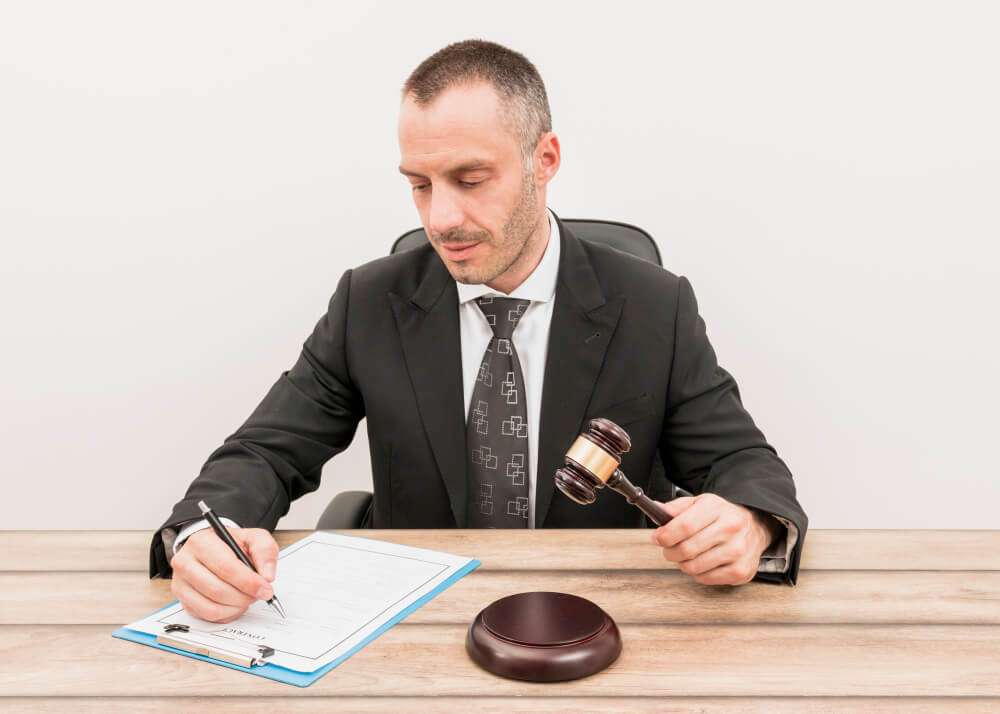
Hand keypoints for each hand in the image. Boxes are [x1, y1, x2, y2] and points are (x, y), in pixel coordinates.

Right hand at [168, 526, 278, 622]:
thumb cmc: (231, 544)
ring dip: (236, 607)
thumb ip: (265, 552)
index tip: (265, 588)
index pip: (226, 567)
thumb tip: (267, 576)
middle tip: (258, 594)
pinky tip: (235, 604)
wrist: (212, 547)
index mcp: (201, 542)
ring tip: (247, 598)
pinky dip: (227, 614)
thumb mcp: (253, 538)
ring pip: (211, 607)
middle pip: (217, 590)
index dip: (249, 582)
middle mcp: (185, 563)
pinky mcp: (183, 600)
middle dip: (244, 597)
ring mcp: (181, 583)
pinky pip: (207, 616)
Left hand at [649, 493, 776, 585]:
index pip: (684, 526)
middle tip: (669, 549)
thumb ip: (676, 507)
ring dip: (683, 564)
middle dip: (670, 552)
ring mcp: (738, 551)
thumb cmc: (722, 516)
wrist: (754, 528)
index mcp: (717, 508)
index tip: (658, 538)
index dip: (665, 535)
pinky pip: (706, 579)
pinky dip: (698, 574)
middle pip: (687, 549)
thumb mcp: (700, 503)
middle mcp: (731, 528)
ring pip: (694, 567)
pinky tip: (702, 563)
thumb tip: (657, 510)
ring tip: (686, 556)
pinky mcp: (741, 571)